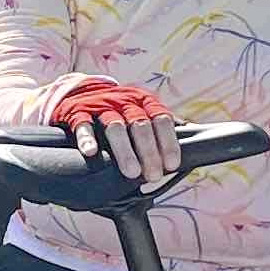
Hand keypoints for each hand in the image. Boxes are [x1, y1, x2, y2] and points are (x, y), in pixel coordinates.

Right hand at [51, 77, 178, 188]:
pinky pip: (83, 124)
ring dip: (124, 150)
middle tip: (153, 175)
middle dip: (149, 151)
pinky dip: (88, 138)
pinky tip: (92, 153)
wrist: (79, 95)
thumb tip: (192, 140)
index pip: (161, 119)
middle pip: (140, 124)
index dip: (168, 142)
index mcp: (144, 102)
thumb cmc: (118, 114)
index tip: (171, 164)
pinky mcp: (77, 111)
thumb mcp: (141, 114)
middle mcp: (124, 101)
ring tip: (131, 172)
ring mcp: (100, 105)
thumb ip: (161, 128)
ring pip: (114, 126)